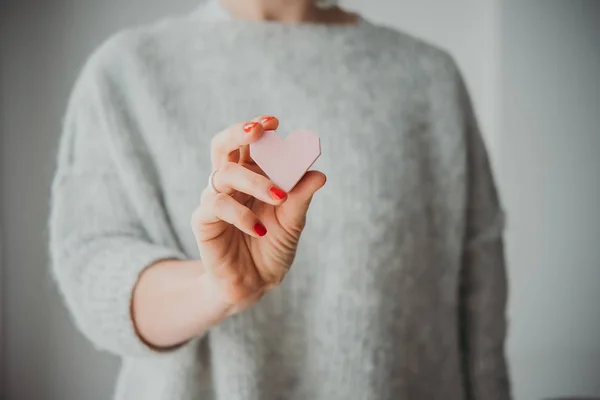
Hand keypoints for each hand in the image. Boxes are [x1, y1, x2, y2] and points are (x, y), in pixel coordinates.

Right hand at [191, 116, 325, 314]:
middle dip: (239, 132)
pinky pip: (217, 206)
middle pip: (222, 145)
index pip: (249, 144)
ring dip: (254, 181)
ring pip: (224, 174)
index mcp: (251, 176)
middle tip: (258, 130)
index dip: (258, 128)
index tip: (275, 121)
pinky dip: (240, 214)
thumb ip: (301, 198)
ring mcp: (214, 200)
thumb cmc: (272, 248)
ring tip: (279, 197)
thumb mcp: (292, 223)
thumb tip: (318, 173)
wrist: (255, 284)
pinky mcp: (203, 221)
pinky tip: (259, 229)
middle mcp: (230, 183)